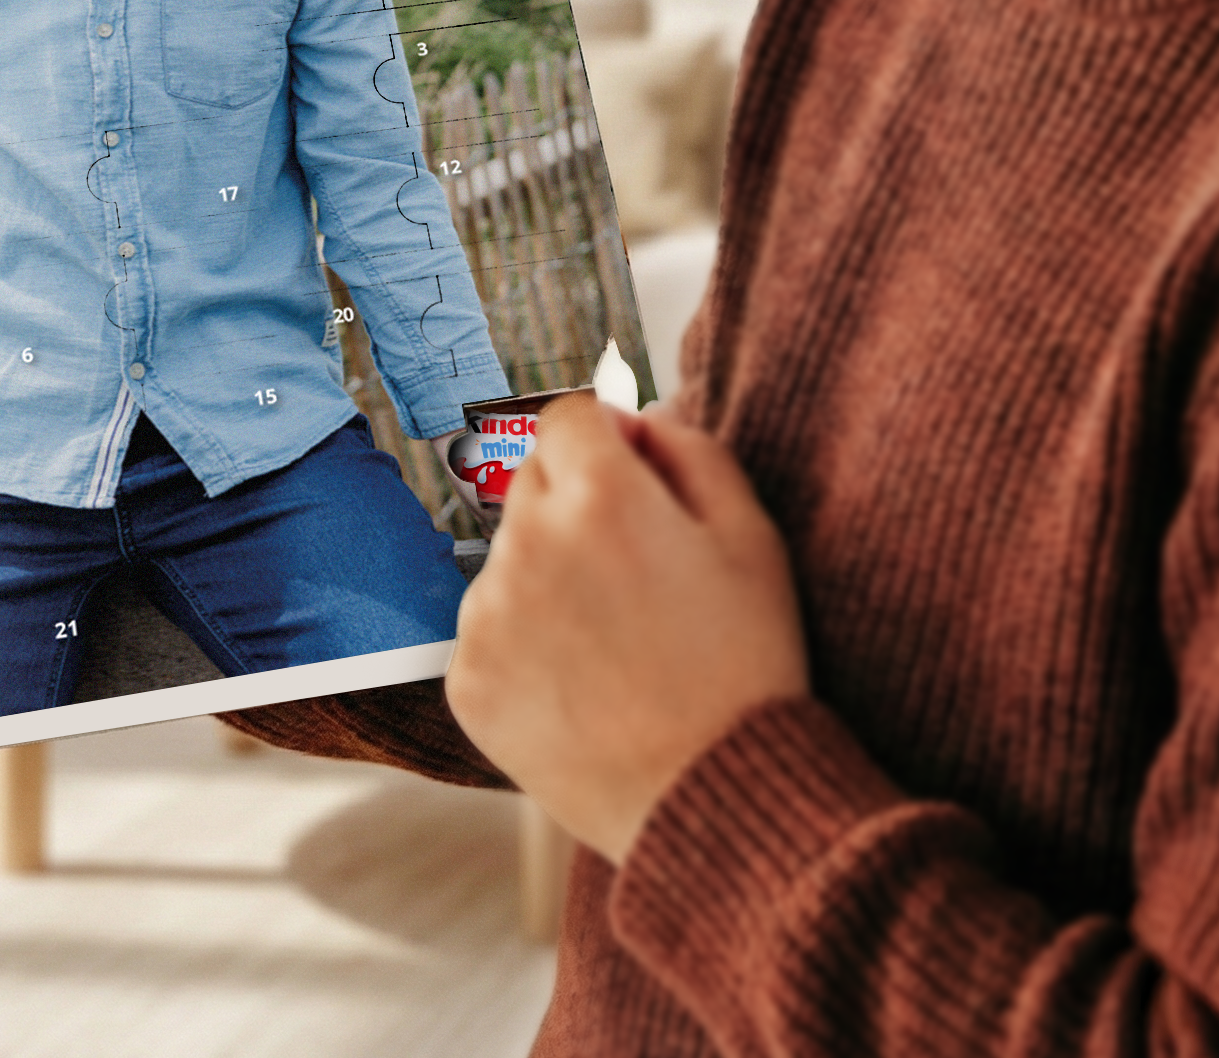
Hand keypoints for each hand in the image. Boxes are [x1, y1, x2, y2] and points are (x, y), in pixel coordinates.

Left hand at [444, 394, 809, 865]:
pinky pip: (489, 628)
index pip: (569, 416)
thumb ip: (689, 447)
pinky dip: (526, 643)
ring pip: (510, 556)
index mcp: (600, 496)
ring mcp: (487, 614)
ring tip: (616, 642)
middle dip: (577, 507)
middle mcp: (527, 542)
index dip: (608, 442)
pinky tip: (584, 682)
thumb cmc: (746, 666)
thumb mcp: (752, 536)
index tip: (637, 483)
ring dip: (548, 575)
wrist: (713, 803)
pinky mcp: (466, 677)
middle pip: (535, 481)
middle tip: (639, 577)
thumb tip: (634, 414)